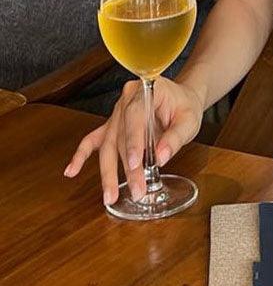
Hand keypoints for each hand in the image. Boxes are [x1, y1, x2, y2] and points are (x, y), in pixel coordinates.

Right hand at [63, 76, 204, 205]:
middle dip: (125, 167)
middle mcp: (126, 100)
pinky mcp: (112, 126)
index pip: (135, 116)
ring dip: (108, 171)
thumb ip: (176, 138)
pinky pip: (93, 140)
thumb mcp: (189, 120)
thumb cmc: (185, 107)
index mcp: (145, 90)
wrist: (181, 99)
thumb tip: (161, 158)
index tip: (135, 163)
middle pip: (120, 135)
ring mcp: (116, 114)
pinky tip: (71, 171)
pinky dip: (81, 155)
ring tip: (109, 195)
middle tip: (134, 190)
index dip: (133, 141)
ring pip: (107, 144)